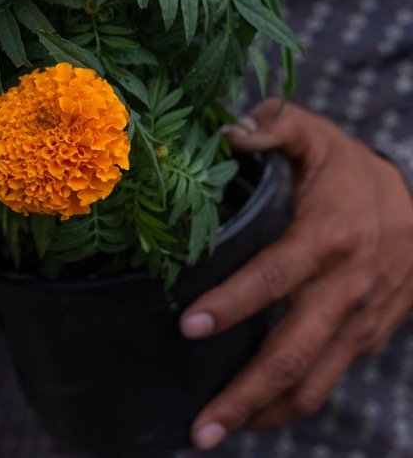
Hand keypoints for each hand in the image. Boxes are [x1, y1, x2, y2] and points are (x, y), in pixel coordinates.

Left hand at [181, 99, 412, 449]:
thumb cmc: (348, 168)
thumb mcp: (315, 135)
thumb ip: (274, 125)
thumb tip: (230, 128)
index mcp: (330, 237)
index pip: (274, 277)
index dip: (232, 304)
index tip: (186, 327)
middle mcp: (348, 288)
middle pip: (293, 352)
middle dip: (244, 393)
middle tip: (199, 427)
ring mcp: (361, 320)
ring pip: (314, 380)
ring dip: (265, 413)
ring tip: (214, 434)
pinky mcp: (366, 338)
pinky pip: (328, 379)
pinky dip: (291, 404)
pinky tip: (252, 415)